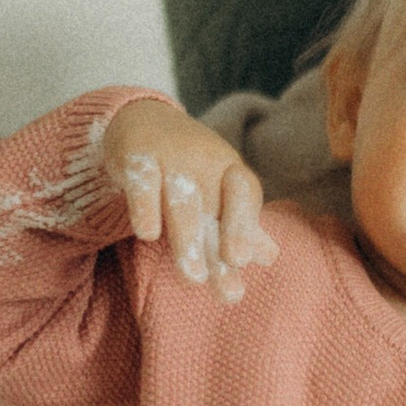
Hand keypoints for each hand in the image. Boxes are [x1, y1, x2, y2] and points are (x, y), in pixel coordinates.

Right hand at [100, 95, 275, 304]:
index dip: (245, 226)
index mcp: (229, 170)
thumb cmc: (189, 164)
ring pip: (182, 200)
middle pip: (214, 208)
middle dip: (221, 247)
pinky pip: (142, 179)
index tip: (243, 262)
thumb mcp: (217, 189)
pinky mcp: (136, 155)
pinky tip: (149, 234)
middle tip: (229, 289)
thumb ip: (239, 225)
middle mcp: (204, 162)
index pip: (245, 196)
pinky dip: (145, 206)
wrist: (143, 116)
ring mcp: (171, 157)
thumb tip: (269, 257)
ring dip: (188, 239)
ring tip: (193, 278)